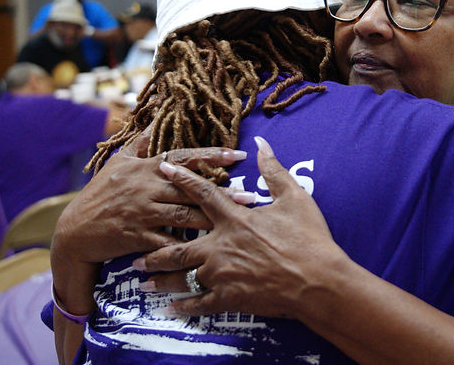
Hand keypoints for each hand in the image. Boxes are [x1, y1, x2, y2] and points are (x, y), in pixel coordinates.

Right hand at [51, 135, 248, 264]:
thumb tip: (153, 118)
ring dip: (213, 218)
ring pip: (185, 215)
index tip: (236, 155)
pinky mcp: (138, 237)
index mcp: (146, 169)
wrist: (74, 231)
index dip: (210, 155)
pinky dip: (187, 246)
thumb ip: (139, 143)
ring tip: (238, 220)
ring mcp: (143, 213)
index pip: (183, 158)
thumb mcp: (118, 163)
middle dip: (222, 192)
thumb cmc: (99, 194)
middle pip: (191, 189)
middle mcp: (147, 188)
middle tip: (250, 195)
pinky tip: (210, 249)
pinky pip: (168, 242)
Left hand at [137, 136, 347, 319]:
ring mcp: (222, 274)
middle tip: (136, 255)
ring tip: (143, 283)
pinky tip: (171, 308)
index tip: (162, 169)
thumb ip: (274, 171)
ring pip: (182, 276)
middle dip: (153, 250)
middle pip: (178, 246)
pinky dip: (184, 306)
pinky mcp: (229, 298)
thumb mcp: (295, 198)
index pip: (201, 193)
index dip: (181, 179)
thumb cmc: (308, 239)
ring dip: (161, 279)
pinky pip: (200, 302)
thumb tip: (262, 145)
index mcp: (235, 218)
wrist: (317, 281)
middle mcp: (220, 246)